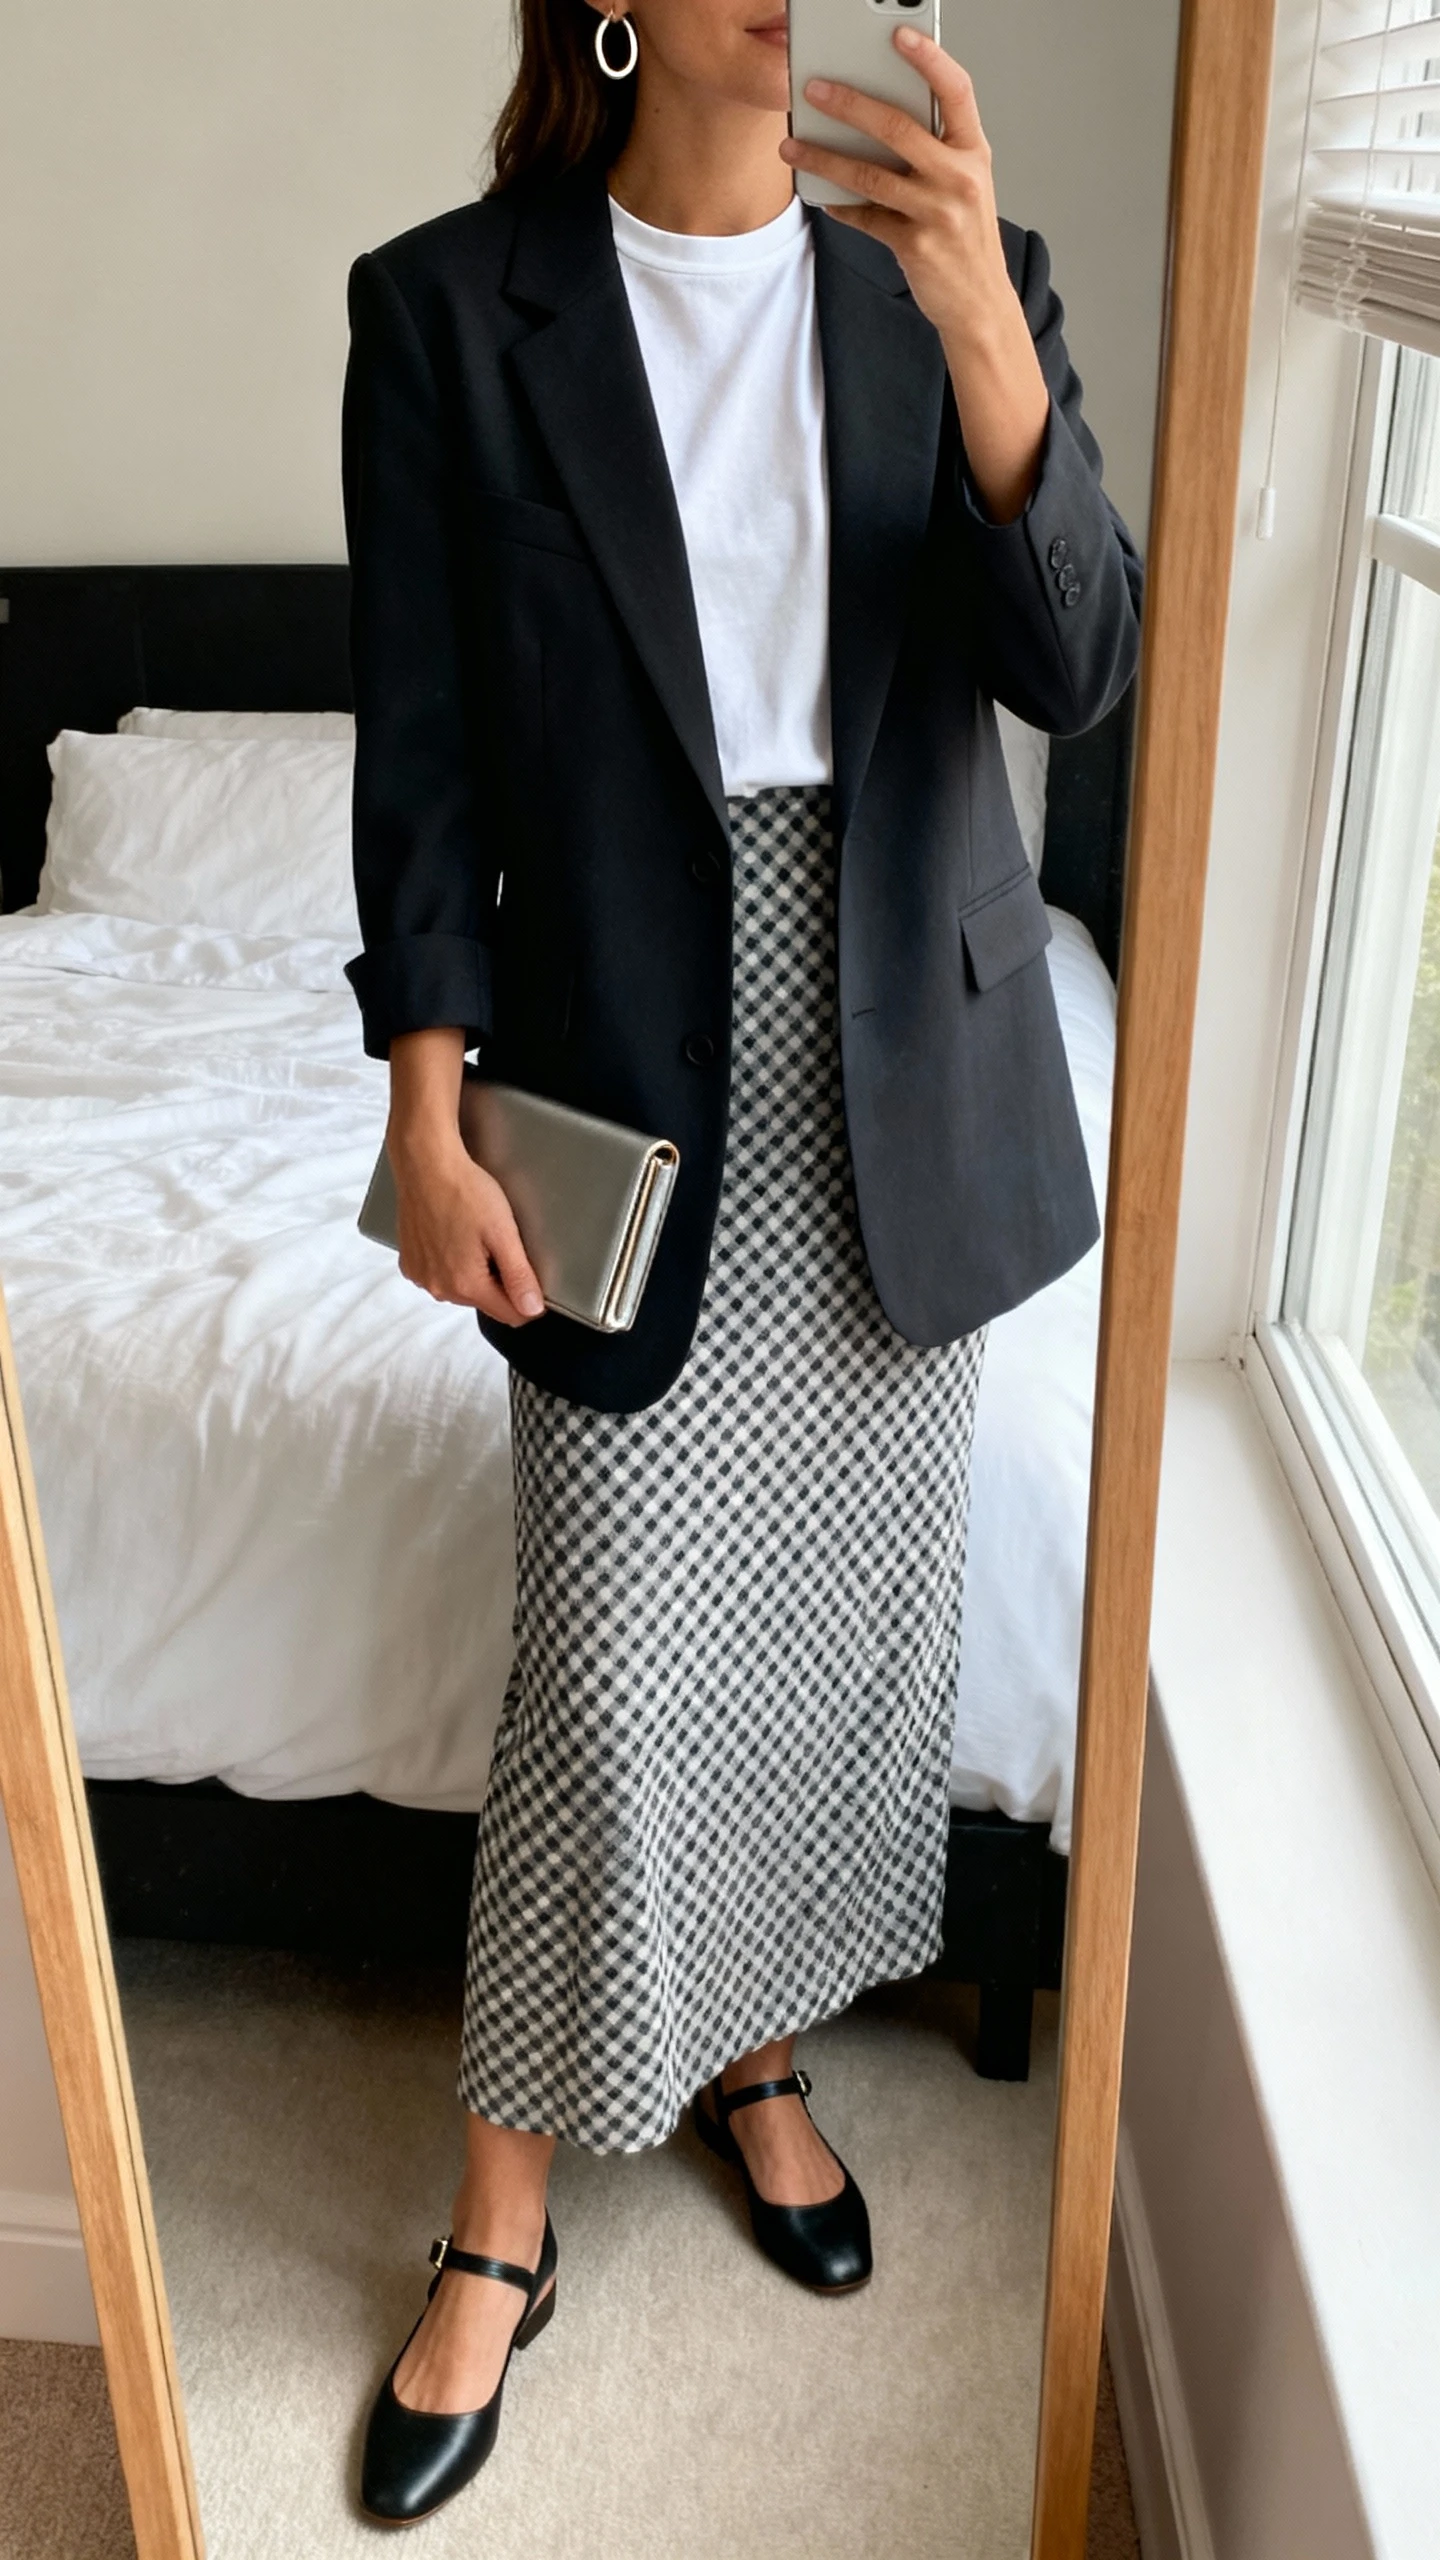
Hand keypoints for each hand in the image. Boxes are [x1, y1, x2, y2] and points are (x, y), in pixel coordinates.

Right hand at [386, 1025, 543, 1323]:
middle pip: (485, 1301)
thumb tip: (532, 1310)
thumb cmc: (463, 1191)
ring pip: (462, 1288)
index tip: (529, 1271)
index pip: (510, 1314)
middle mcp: (438, 1288)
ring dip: (475, 1270)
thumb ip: (519, 1275)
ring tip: (475, 1233)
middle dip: (499, 1280)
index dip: (527, 1297)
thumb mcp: (503, 1232)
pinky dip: (451, 1261)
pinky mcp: (410, 1262)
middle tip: (499, 1241)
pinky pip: (440, 1274)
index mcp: (465, 1284)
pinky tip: (454, 1234)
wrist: (424, 1163)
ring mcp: (421, 1276)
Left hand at [780, 31, 1048, 521]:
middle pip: (899, 127)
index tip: (899, 36)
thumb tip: (873, 119)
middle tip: (813, 88)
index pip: (957, 91)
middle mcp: (960, 177)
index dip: (929, 59)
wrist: (979, 303)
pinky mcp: (914, 245)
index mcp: (974, 151)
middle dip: (850, 103)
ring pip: (871, 173)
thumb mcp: (963, 184)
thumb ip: (934, 150)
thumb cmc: (966, 237)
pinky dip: (840, 206)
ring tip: (792, 147)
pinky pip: (865, 217)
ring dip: (825, 157)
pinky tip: (821, 198)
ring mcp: (938, 212)